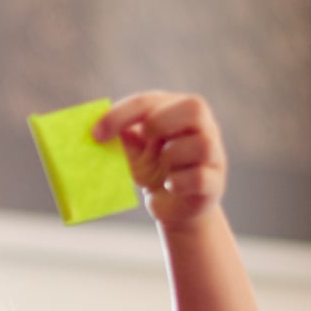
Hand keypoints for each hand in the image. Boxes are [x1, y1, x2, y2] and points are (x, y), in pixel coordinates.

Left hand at [92, 92, 227, 230]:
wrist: (175, 208)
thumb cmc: (155, 171)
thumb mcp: (135, 152)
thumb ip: (122, 137)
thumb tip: (97, 126)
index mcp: (177, 112)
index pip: (150, 101)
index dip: (121, 115)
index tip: (96, 134)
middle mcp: (202, 128)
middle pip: (194, 107)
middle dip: (161, 121)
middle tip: (143, 139)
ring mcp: (213, 155)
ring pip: (202, 144)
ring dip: (173, 155)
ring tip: (163, 169)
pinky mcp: (214, 184)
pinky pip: (201, 178)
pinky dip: (180, 182)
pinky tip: (170, 185)